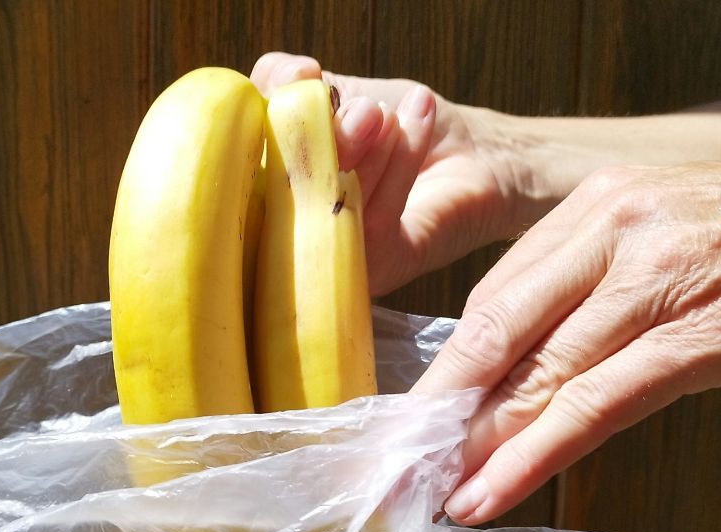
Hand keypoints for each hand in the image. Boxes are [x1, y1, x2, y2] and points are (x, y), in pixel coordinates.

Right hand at [251, 52, 538, 294]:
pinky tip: (419, 116)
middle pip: (271, 187)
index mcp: (268, 180)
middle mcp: (288, 226)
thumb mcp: (347, 91)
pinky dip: (400, 157)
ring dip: (368, 145)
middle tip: (365, 108)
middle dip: (320, 134)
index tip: (305, 72)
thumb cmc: (408, 125)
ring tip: (393, 114)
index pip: (236, 152)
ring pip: (323, 201)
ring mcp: (330, 255)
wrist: (484, 158)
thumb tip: (291, 81)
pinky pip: (373, 220)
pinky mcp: (376, 271)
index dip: (266, 106)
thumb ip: (300, 86)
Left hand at [413, 149, 720, 523]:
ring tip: (425, 498)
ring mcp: (666, 279)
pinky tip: (492, 493)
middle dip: (439, 411)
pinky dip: (533, 456)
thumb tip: (545, 364)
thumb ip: (614, 285)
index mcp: (609, 201)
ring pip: (540, 373)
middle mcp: (624, 228)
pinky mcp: (712, 334)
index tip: (408, 421)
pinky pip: (597, 404)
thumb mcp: (693, 235)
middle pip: (499, 330)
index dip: (444, 366)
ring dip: (474, 446)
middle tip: (392, 472)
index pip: (498, 292)